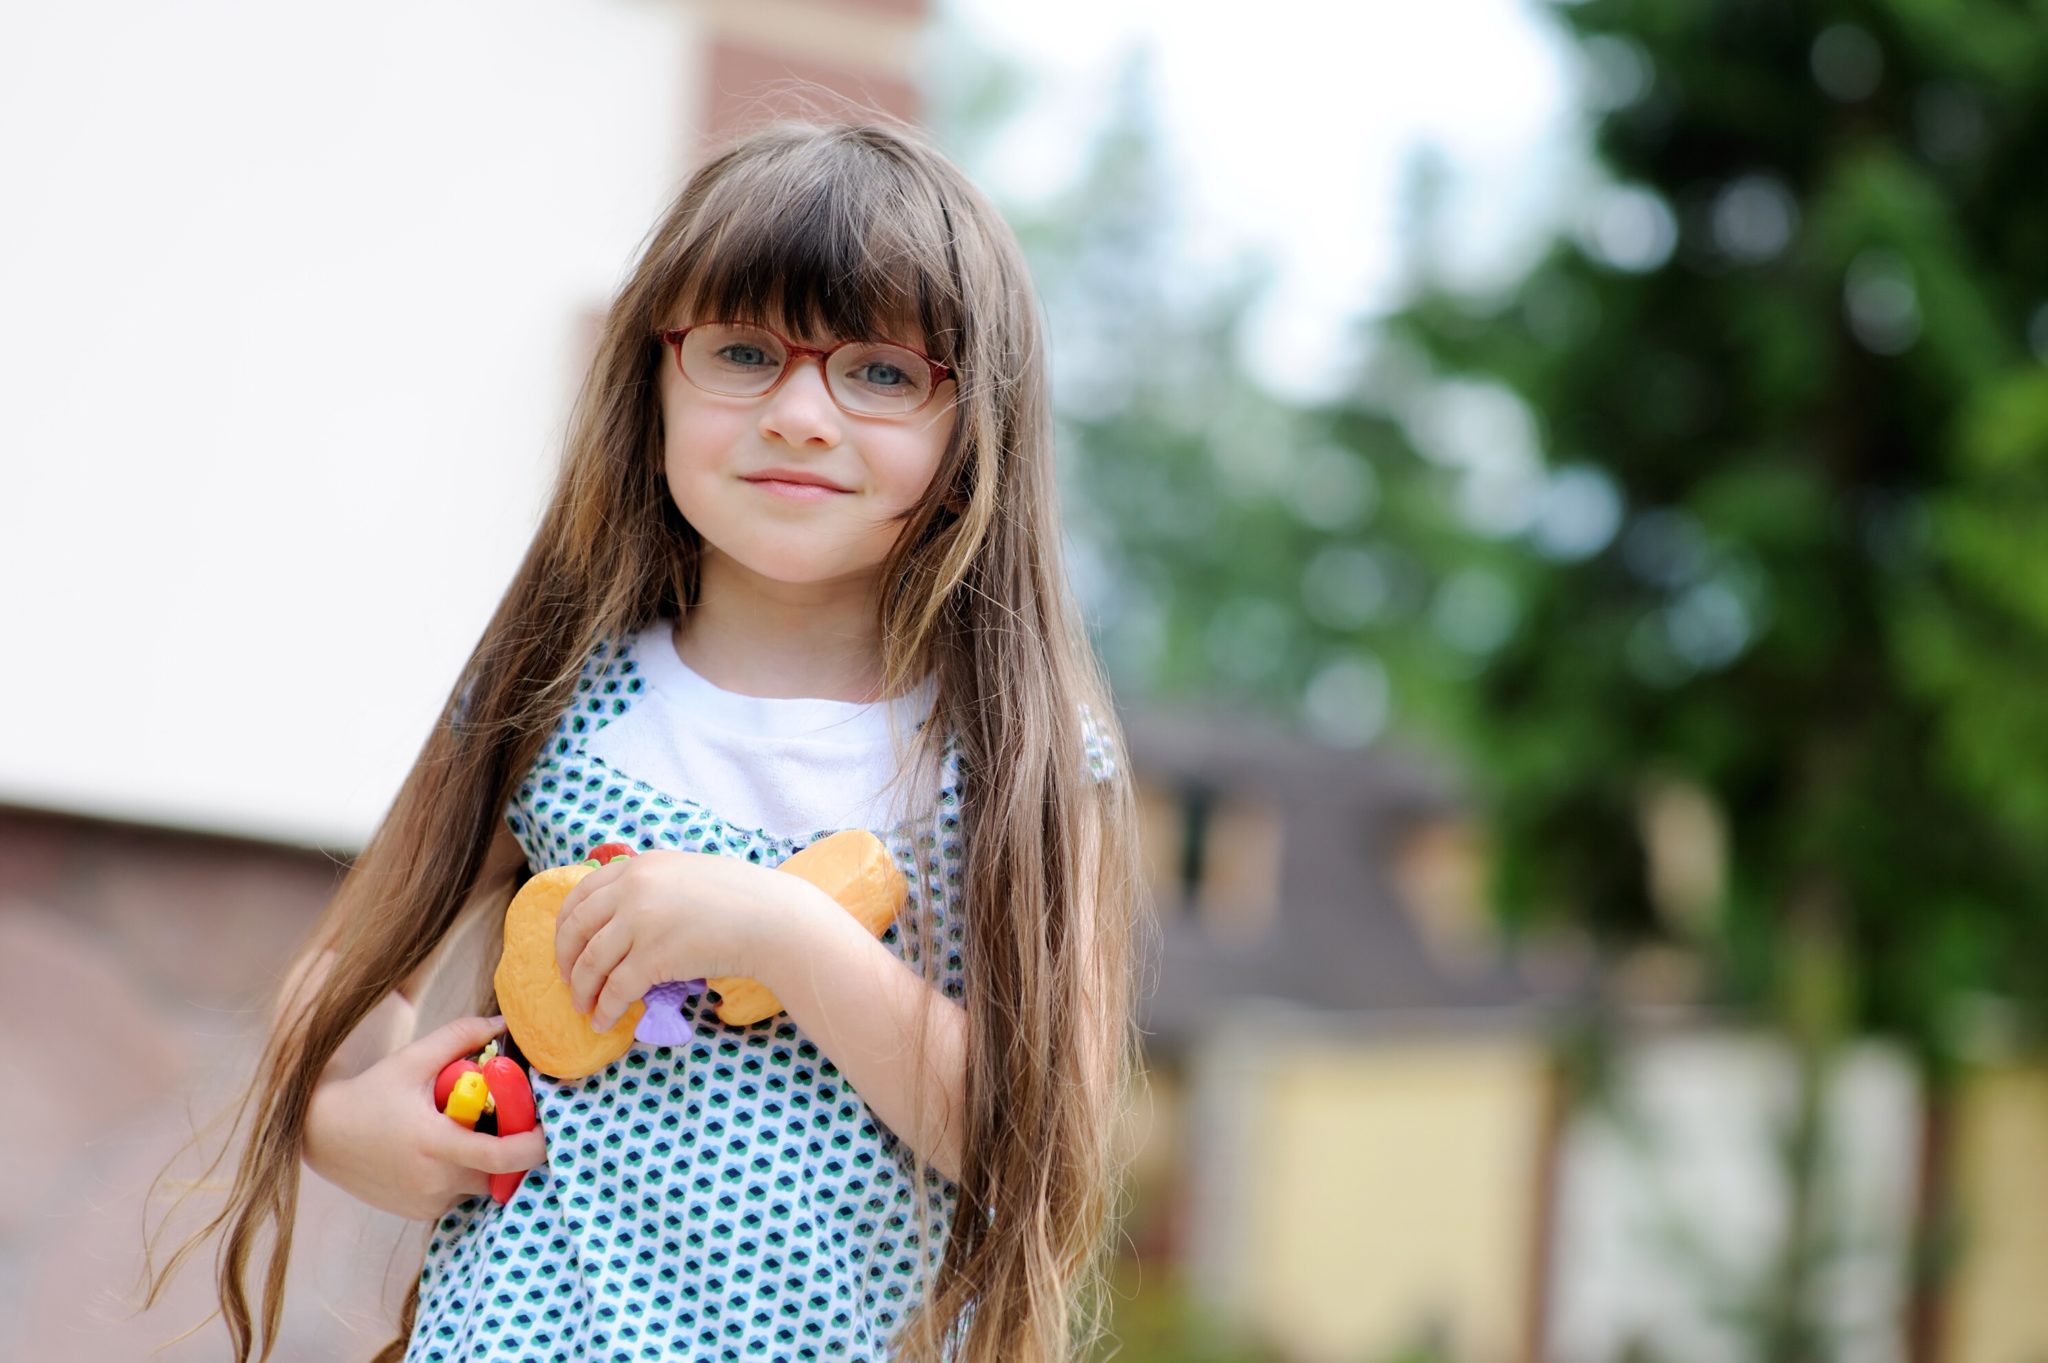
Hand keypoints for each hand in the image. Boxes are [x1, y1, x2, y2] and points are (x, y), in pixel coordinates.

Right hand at [302, 1014, 546, 1220]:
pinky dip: (464, 1174)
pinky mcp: (420, 1213)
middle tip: (510, 1120)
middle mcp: (434, 1180)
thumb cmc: (370, 1093)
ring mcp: (427, 1202)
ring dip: (487, 1162)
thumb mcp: (413, 1060)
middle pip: (500, 1172)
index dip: (534, 1144)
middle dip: (513, 1148)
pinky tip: (446, 1149)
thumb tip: (503, 1023)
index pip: (502, 1156)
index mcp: (435, 1143)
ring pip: (482, 1185)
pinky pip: (460, 1195)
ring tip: (469, 1130)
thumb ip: (460, 1037)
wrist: (321, 1134)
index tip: (548, 1125)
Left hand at [553, 849, 798, 1031]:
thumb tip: (622, 913)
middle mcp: (633, 889)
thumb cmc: (740, 898)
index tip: (566, 946)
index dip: (564, 925)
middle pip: (577, 929)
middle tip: (569, 981)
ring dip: (582, 990)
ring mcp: (641, 922)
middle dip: (566, 960)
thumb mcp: (686, 873)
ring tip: (584, 1007)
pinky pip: (616, 989)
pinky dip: (605, 1009)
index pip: (580, 894)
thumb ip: (651, 884)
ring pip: (591, 963)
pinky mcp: (654, 957)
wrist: (773, 919)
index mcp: (639, 866)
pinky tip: (605, 1020)